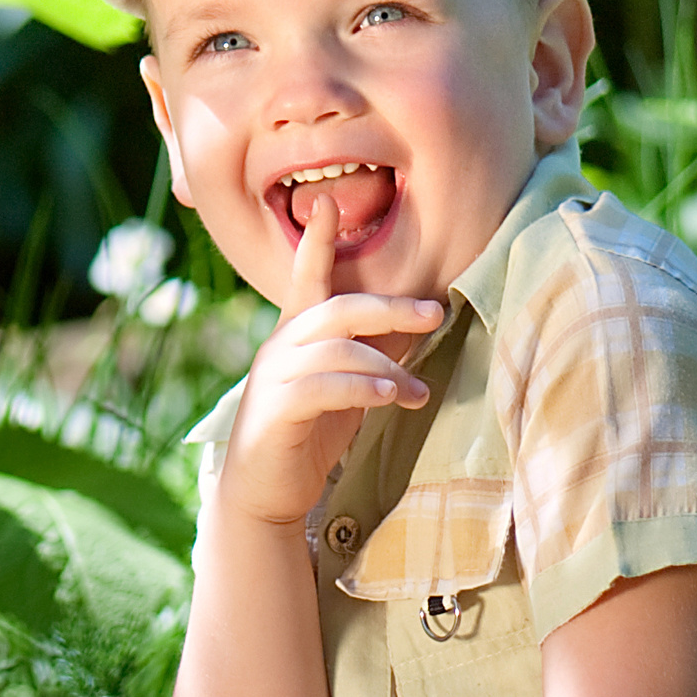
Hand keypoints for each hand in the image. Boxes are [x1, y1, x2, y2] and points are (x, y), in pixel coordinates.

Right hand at [216, 190, 443, 530]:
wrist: (263, 495)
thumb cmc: (308, 436)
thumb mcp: (345, 389)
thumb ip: (370, 356)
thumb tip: (419, 326)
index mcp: (295, 336)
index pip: (306, 278)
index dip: (317, 241)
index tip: (328, 202)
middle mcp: (279, 348)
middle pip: (337, 308)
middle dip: (390, 307)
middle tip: (434, 313)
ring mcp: (273, 379)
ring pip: (336, 349)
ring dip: (387, 366)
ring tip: (420, 392)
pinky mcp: (274, 413)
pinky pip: (324, 387)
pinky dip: (362, 388)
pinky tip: (391, 396)